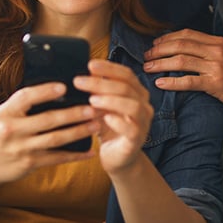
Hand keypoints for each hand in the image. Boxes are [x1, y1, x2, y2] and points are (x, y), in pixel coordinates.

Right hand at [0, 82, 98, 186]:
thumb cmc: (2, 132)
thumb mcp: (5, 114)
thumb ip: (25, 103)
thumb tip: (58, 87)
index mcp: (6, 112)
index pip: (26, 97)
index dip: (45, 91)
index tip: (64, 86)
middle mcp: (12, 129)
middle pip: (47, 119)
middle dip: (73, 114)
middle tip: (92, 108)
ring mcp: (21, 148)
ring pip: (55, 139)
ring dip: (78, 132)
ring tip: (96, 124)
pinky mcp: (29, 163)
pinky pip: (56, 158)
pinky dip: (75, 155)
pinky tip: (90, 152)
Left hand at [73, 60, 151, 175]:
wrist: (116, 157)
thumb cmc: (108, 128)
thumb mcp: (101, 106)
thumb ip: (97, 90)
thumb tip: (83, 71)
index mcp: (136, 93)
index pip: (126, 74)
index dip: (109, 68)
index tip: (89, 65)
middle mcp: (143, 105)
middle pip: (127, 88)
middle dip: (102, 83)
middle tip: (79, 81)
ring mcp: (143, 123)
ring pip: (134, 106)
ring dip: (111, 100)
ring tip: (91, 100)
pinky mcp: (137, 140)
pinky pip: (132, 129)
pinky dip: (119, 122)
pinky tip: (105, 118)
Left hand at [142, 29, 222, 116]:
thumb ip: (212, 52)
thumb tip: (191, 53)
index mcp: (218, 43)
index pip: (187, 35)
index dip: (168, 38)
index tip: (155, 44)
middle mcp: (216, 51)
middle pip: (180, 45)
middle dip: (159, 50)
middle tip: (146, 56)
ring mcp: (216, 67)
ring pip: (181, 60)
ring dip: (161, 64)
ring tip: (147, 68)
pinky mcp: (216, 84)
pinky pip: (189, 81)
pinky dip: (173, 82)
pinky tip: (161, 84)